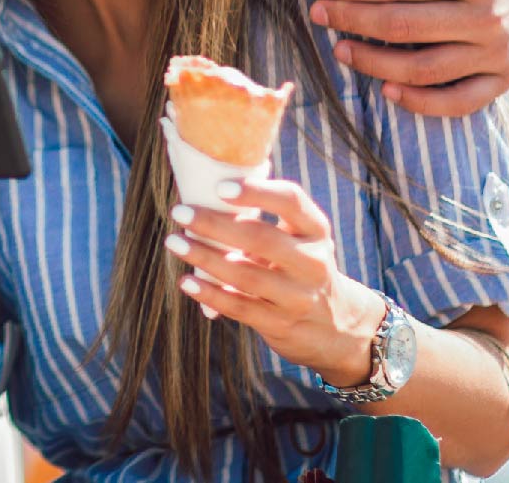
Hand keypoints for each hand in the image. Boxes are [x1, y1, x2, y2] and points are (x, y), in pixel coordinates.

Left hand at [165, 179, 387, 387]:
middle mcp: (312, 262)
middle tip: (179, 212)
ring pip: (246, 274)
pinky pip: (240, 307)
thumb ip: (267, 213)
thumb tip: (208, 182)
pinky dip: (210, 294)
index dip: (256, 192)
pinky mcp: (280, 324)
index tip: (220, 186)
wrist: (334, 325)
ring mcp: (298, 296)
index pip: (291, 201)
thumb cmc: (299, 265)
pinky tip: (186, 282)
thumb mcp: (299, 237)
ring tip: (174, 242)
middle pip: (261, 238)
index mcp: (315, 230)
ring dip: (204, 258)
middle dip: (215, 224)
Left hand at [308, 0, 508, 115]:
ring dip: (372, 63)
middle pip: (402, 27)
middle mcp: (490, 14)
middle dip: (350, 20)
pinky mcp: (504, 76)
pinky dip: (421, 103)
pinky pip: (459, 101)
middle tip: (318, 14)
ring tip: (339, 49)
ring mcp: (499, 50)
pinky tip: (386, 89)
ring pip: (424, 69)